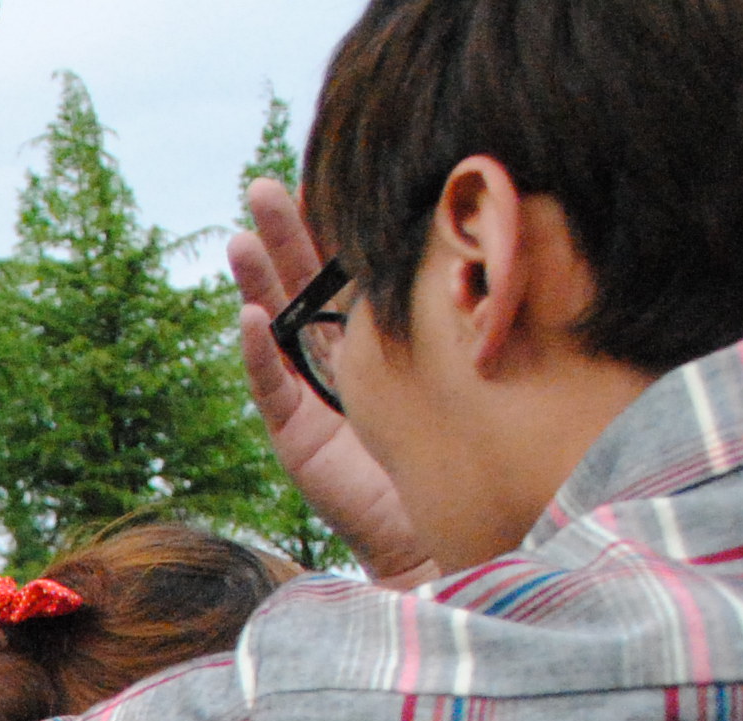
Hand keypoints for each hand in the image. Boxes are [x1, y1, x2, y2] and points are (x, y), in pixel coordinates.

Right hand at [226, 181, 438, 587]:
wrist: (452, 524)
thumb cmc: (475, 440)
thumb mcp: (472, 354)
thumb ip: (469, 303)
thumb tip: (503, 226)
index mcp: (386, 330)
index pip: (351, 264)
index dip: (334, 222)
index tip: (328, 173)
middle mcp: (345, 356)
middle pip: (304, 284)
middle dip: (283, 234)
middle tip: (262, 186)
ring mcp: (315, 394)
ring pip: (277, 326)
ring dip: (255, 283)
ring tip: (239, 239)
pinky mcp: (299, 437)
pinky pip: (271, 388)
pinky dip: (257, 354)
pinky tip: (250, 318)